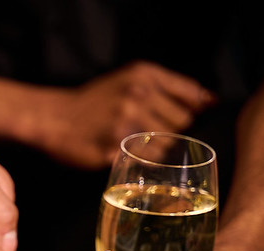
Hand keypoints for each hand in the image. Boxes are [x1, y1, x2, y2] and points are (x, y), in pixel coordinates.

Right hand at [38, 61, 214, 169]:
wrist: (54, 118)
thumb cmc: (94, 101)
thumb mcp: (130, 79)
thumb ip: (169, 86)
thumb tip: (210, 101)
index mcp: (143, 75)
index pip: (191, 96)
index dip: (189, 109)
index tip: (174, 116)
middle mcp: (136, 96)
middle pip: (183, 122)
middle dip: (170, 129)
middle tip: (145, 129)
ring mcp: (125, 124)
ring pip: (168, 144)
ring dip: (157, 148)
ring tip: (133, 142)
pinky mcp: (114, 150)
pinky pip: (148, 161)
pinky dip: (143, 161)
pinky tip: (126, 152)